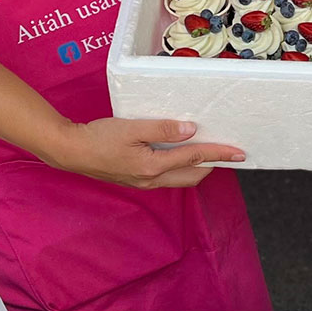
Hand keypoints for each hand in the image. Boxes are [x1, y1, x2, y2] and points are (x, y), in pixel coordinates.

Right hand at [44, 117, 244, 188]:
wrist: (71, 151)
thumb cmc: (99, 137)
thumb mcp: (132, 128)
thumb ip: (162, 129)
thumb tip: (190, 131)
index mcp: (153, 167)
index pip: (195, 159)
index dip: (219, 154)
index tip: (239, 152)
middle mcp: (151, 180)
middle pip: (192, 176)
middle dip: (212, 165)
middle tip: (228, 152)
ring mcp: (143, 183)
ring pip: (180, 178)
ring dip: (197, 167)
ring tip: (208, 151)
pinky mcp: (136, 179)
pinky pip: (167, 176)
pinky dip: (181, 166)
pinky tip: (180, 153)